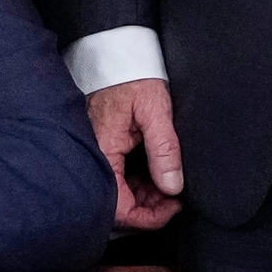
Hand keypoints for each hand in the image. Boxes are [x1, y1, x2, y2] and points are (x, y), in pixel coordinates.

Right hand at [90, 78, 185, 230]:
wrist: (116, 54)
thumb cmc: (132, 76)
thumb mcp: (155, 110)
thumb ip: (164, 150)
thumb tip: (173, 187)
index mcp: (103, 151)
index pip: (119, 207)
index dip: (148, 217)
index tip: (173, 208)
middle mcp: (95, 157)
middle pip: (117, 204)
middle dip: (149, 208)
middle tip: (176, 198)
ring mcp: (98, 152)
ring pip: (118, 192)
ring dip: (145, 196)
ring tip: (170, 185)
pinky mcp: (103, 147)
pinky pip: (118, 176)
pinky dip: (138, 182)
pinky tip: (156, 174)